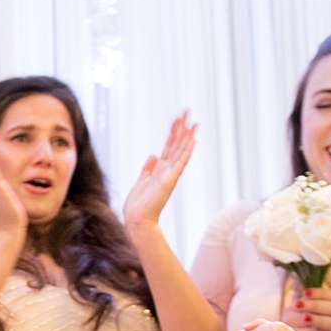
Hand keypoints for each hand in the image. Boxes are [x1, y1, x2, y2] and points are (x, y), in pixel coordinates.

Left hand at [122, 112, 197, 230]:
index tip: (178, 118)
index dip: (173, 132)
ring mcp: (170, 174)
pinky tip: (192, 140)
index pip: (169, 146)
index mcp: (160, 169)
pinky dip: (187, 151)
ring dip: (186, 135)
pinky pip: (181, 162)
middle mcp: (168, 169)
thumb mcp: (141, 180)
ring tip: (192, 120)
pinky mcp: (170, 179)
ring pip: (181, 150)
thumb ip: (148, 168)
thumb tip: (153, 155)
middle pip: (177, 144)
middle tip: (188, 112)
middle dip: (182, 128)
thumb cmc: (138, 204)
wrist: (137, 218)